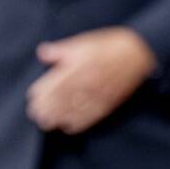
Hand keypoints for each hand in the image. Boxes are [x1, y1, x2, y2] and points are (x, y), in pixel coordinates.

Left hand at [26, 27, 156, 134]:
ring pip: (71, 113)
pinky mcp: (106, 104)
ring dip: (56, 119)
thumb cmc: (108, 46)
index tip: (32, 98)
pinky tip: (68, 126)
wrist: (136, 53)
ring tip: (47, 122)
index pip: (50, 87)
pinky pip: (88, 118)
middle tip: (36, 114)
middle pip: (58, 103)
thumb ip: (60, 50)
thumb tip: (43, 52)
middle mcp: (83, 84)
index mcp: (74, 68)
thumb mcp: (81, 42)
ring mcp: (94, 96)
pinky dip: (76, 124)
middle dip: (45, 110)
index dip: (39, 94)